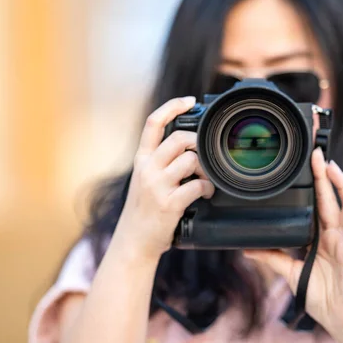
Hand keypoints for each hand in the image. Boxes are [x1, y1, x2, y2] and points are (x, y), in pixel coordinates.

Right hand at [114, 96, 214, 261]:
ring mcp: (157, 186)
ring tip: (206, 180)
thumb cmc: (144, 210)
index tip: (189, 101)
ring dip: (206, 169)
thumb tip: (189, 145)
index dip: (172, 106)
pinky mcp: (169, 203)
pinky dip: (208, 189)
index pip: (154, 123)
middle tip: (204, 156)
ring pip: (191, 160)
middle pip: (179, 138)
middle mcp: (147, 168)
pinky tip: (206, 194)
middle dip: (198, 143)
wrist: (134, 241)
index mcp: (141, 160)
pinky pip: (197, 186)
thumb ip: (160, 161)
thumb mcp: (145, 179)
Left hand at [244, 148, 342, 342]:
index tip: (300, 170)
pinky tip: (340, 182)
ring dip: (334, 180)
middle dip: (320, 174)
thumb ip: (272, 258)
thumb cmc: (323, 296)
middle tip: (312, 151)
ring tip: (325, 160)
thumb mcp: (291, 272)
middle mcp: (333, 234)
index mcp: (320, 239)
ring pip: (341, 201)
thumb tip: (247, 248)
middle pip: (327, 198)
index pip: (315, 206)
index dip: (310, 188)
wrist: (342, 318)